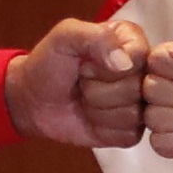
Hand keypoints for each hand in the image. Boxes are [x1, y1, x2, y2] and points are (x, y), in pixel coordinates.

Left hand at [7, 16, 151, 148]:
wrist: (31, 100)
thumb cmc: (48, 64)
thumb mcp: (65, 38)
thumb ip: (97, 38)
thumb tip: (125, 63)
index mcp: (131, 40)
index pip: (141, 57)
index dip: (108, 66)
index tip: (86, 63)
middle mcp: (140, 70)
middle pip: (139, 88)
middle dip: (100, 89)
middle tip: (82, 82)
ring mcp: (138, 101)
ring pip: (135, 114)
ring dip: (99, 109)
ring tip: (85, 98)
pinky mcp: (130, 129)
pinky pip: (129, 135)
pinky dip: (103, 128)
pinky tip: (90, 117)